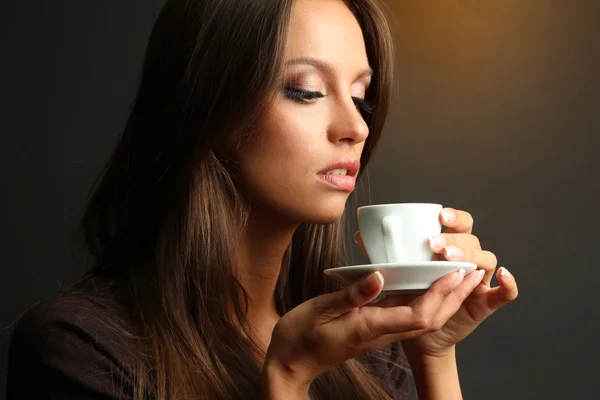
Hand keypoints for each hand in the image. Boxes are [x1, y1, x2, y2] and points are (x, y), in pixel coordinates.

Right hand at [262, 261, 482, 392]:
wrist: (291, 363)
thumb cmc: (300, 338)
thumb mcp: (321, 310)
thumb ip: (352, 294)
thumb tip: (378, 275)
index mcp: (371, 327)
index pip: (418, 315)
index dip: (440, 295)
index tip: (453, 272)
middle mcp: (380, 332)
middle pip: (429, 319)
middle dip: (454, 296)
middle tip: (472, 271)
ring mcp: (377, 332)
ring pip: (421, 317)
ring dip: (444, 298)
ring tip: (458, 274)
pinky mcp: (372, 328)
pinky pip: (405, 314)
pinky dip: (422, 298)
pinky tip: (423, 282)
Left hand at [354, 207, 518, 358]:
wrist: (418, 334)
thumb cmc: (408, 297)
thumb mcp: (394, 274)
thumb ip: (381, 256)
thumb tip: (360, 237)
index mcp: (449, 248)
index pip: (460, 224)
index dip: (455, 217)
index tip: (439, 215)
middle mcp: (467, 260)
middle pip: (473, 239)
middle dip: (456, 239)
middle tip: (435, 244)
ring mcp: (478, 281)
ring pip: (486, 260)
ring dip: (471, 256)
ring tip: (450, 260)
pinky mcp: (485, 303)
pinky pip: (505, 293)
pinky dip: (508, 284)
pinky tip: (502, 276)